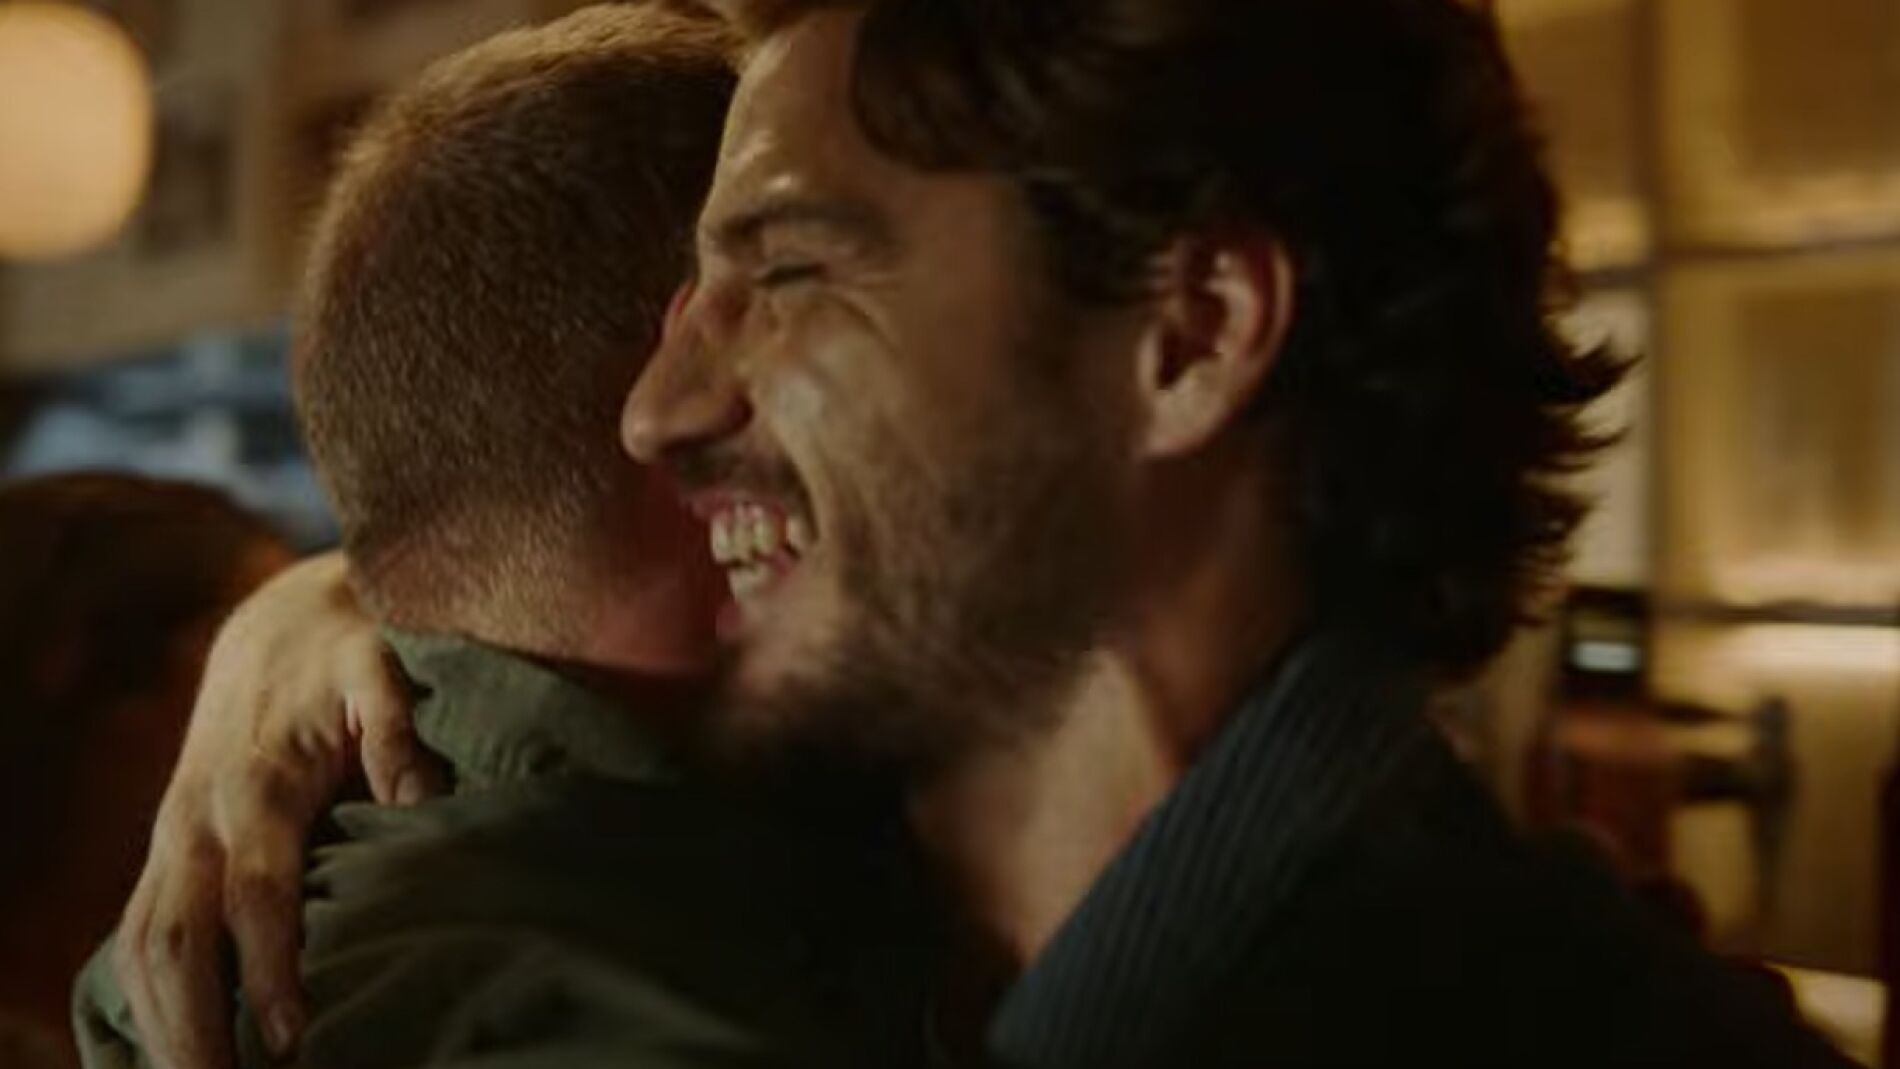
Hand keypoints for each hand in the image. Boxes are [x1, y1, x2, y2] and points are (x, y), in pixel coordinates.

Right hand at [112, 552, 442, 1068]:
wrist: (276, 625)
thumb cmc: (345, 651)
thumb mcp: (381, 666)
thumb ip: (397, 726)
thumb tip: (422, 795)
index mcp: (256, 783)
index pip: (255, 891)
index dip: (269, 964)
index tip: (292, 1035)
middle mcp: (197, 819)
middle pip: (179, 938)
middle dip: (196, 1027)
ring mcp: (172, 839)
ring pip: (143, 947)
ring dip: (162, 1028)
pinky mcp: (166, 853)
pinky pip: (136, 937)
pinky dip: (143, 1001)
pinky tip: (168, 1053)